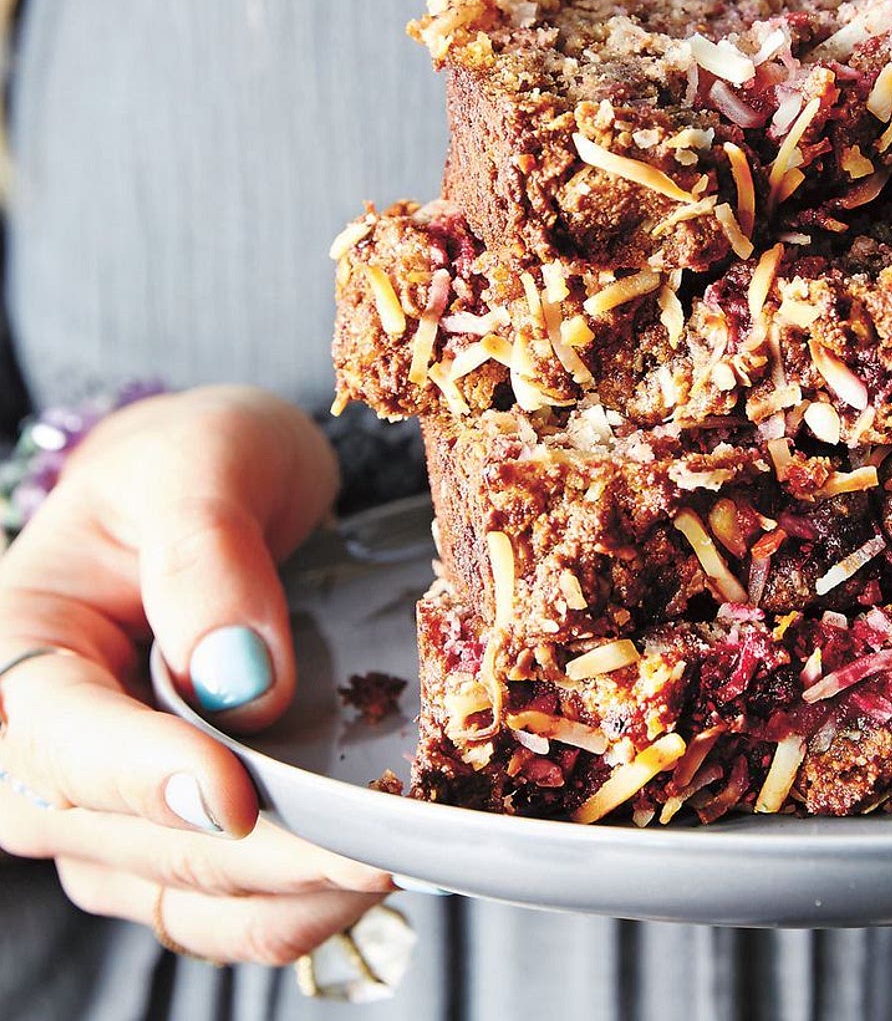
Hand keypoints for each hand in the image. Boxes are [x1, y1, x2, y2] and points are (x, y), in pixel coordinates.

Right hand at [0, 386, 391, 964]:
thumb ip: (205, 554)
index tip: (230, 795)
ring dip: (273, 897)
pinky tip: (353, 881)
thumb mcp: (201, 461)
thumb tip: (238, 680)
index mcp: (25, 643)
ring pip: (169, 889)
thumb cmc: (197, 461)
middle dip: (237, 855)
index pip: (54, 737)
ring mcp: (115, 792)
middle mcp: (50, 737)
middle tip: (359, 849)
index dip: (137, 776)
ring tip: (379, 868)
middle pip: (111, 836)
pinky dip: (282, 908)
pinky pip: (214, 901)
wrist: (222, 485)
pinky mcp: (179, 819)